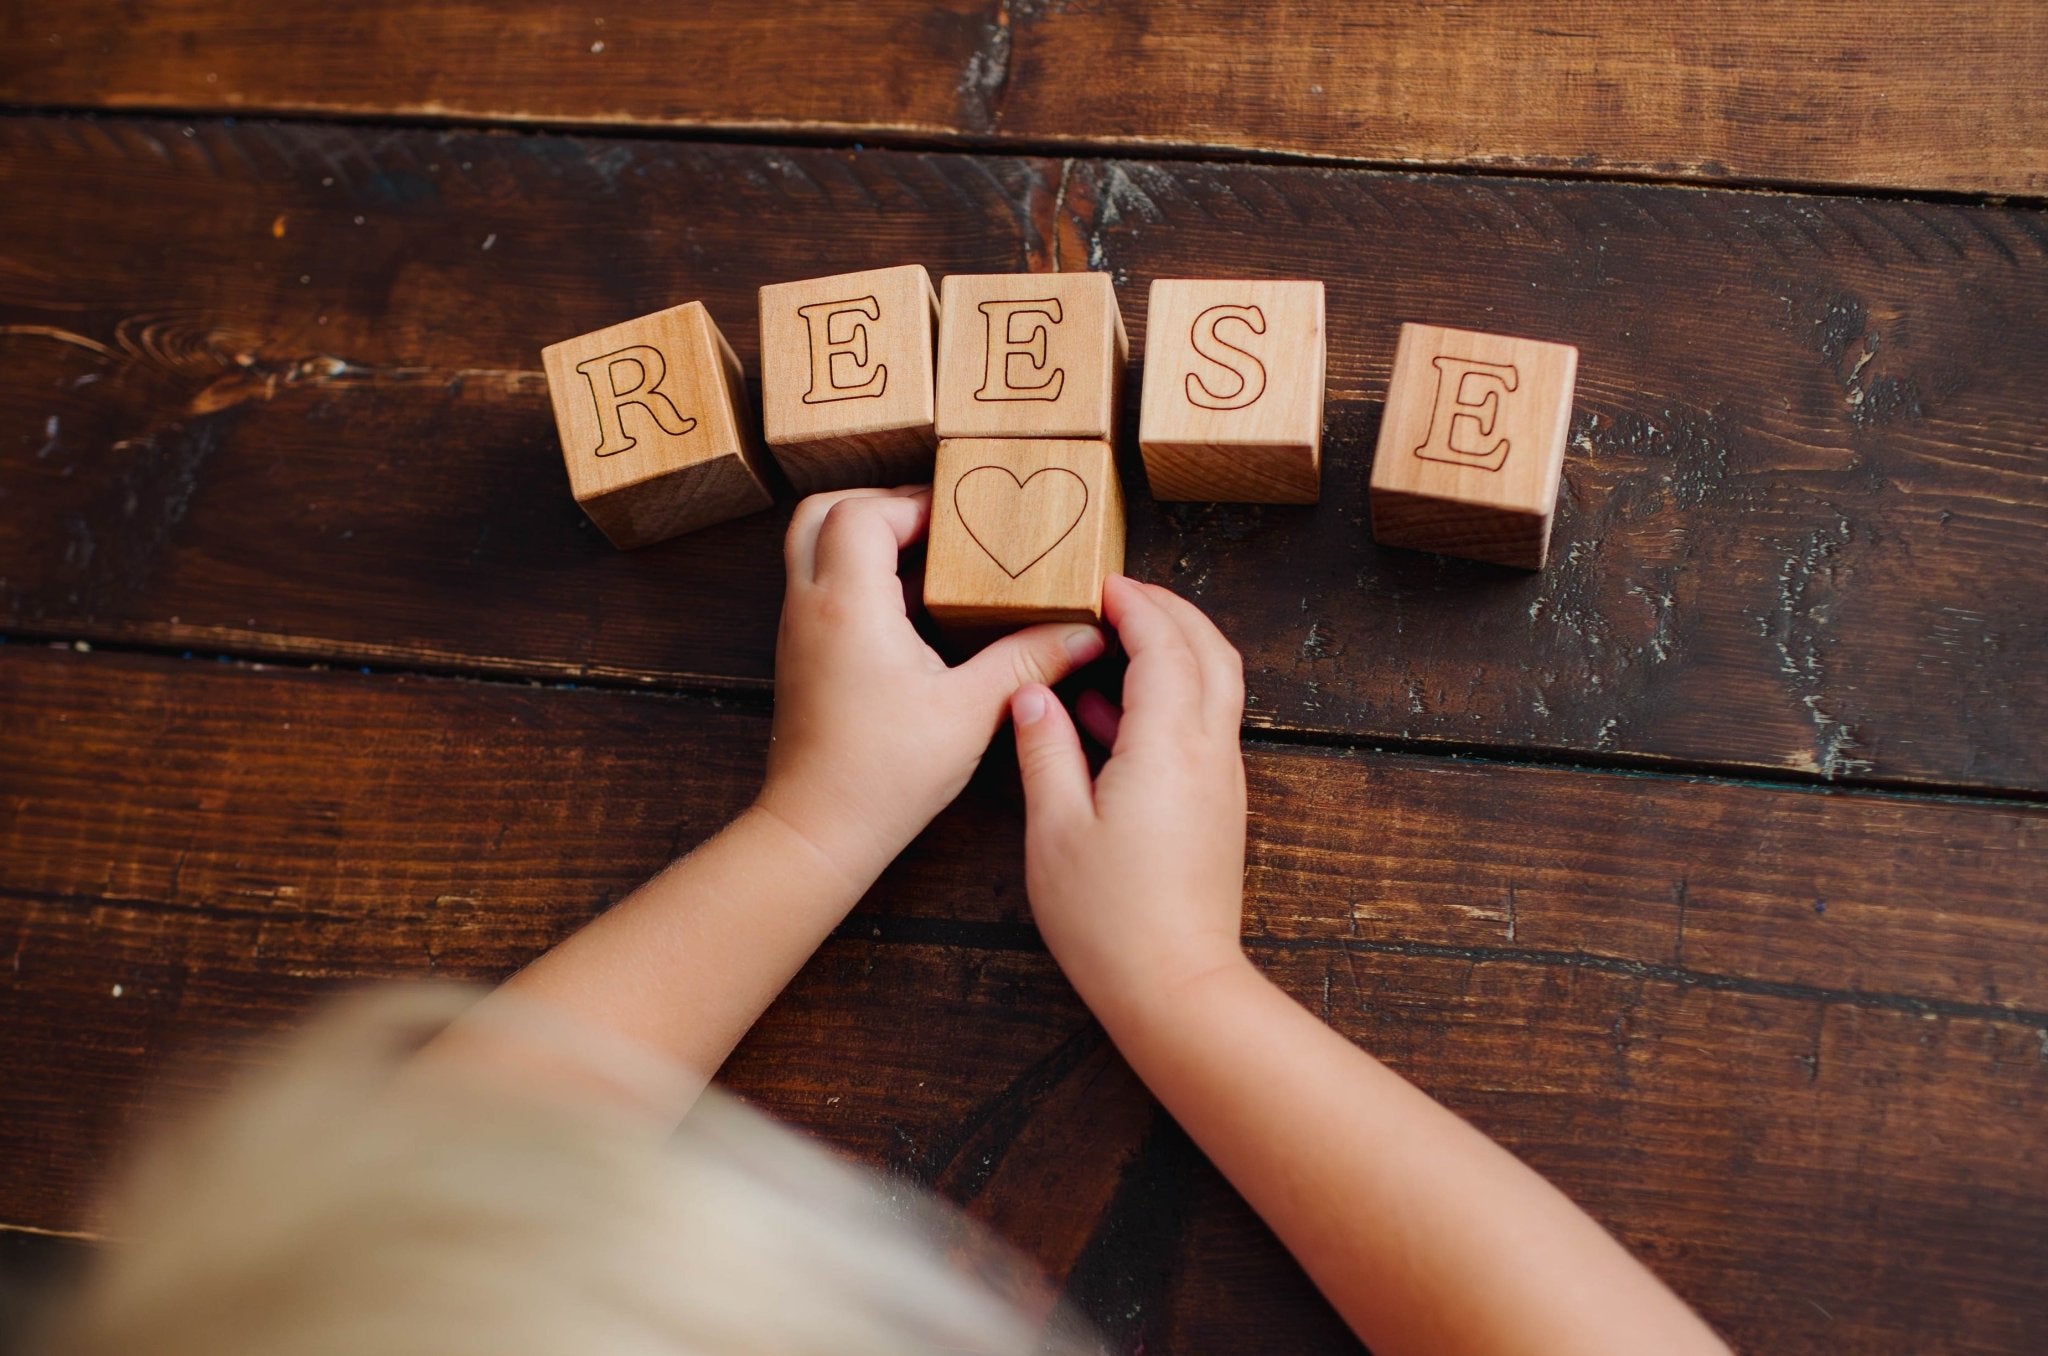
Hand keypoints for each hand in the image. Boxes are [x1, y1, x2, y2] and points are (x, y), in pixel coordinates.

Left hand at [756, 486, 1106, 884]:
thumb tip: (1084, 633)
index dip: (913, 503)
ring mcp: (797, 629)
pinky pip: (816, 583)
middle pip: (823, 513)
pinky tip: (907, 605)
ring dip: (861, 535)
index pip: (864, 512)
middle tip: (936, 523)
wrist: (819, 828)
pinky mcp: (800, 654)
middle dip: (880, 503)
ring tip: (925, 556)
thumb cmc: (884, 774)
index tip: (961, 521)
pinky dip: (853, 571)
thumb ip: (1028, 659)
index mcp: (849, 604)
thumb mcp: (972, 711)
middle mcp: (811, 606)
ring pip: (811, 545)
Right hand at [1009, 575, 1249, 1020]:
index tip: (1097, 584)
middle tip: (1118, 594)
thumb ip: (1044, 751)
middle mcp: (1208, 752)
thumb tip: (1032, 696)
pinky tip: (1112, 713)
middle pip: (1210, 649)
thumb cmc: (1110, 919)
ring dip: (1175, 649)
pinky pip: (1203, 726)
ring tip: (1112, 642)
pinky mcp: (1216, 806)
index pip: (1164, 643)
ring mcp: (1220, 779)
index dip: (1134, 604)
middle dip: (1169, 610)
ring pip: (1215, 685)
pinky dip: (1170, 696)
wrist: (1175, 988)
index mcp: (1168, 745)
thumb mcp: (1055, 830)